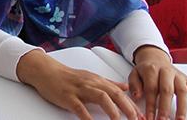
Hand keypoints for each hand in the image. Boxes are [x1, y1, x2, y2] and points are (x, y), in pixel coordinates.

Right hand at [17, 49, 141, 119]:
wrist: (45, 71)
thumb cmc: (67, 76)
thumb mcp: (90, 77)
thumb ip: (109, 83)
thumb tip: (125, 87)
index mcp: (97, 80)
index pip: (119, 92)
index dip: (132, 104)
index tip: (142, 116)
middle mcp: (91, 84)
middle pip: (114, 94)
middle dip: (128, 108)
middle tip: (137, 119)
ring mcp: (79, 90)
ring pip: (101, 97)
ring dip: (112, 110)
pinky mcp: (68, 97)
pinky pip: (80, 107)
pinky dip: (87, 117)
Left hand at [130, 46, 186, 119]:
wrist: (155, 58)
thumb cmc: (145, 70)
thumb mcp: (134, 74)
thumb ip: (134, 84)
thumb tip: (137, 95)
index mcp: (152, 70)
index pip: (151, 89)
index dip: (151, 105)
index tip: (150, 117)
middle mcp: (167, 72)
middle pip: (167, 90)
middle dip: (165, 108)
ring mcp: (179, 76)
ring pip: (183, 92)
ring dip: (182, 108)